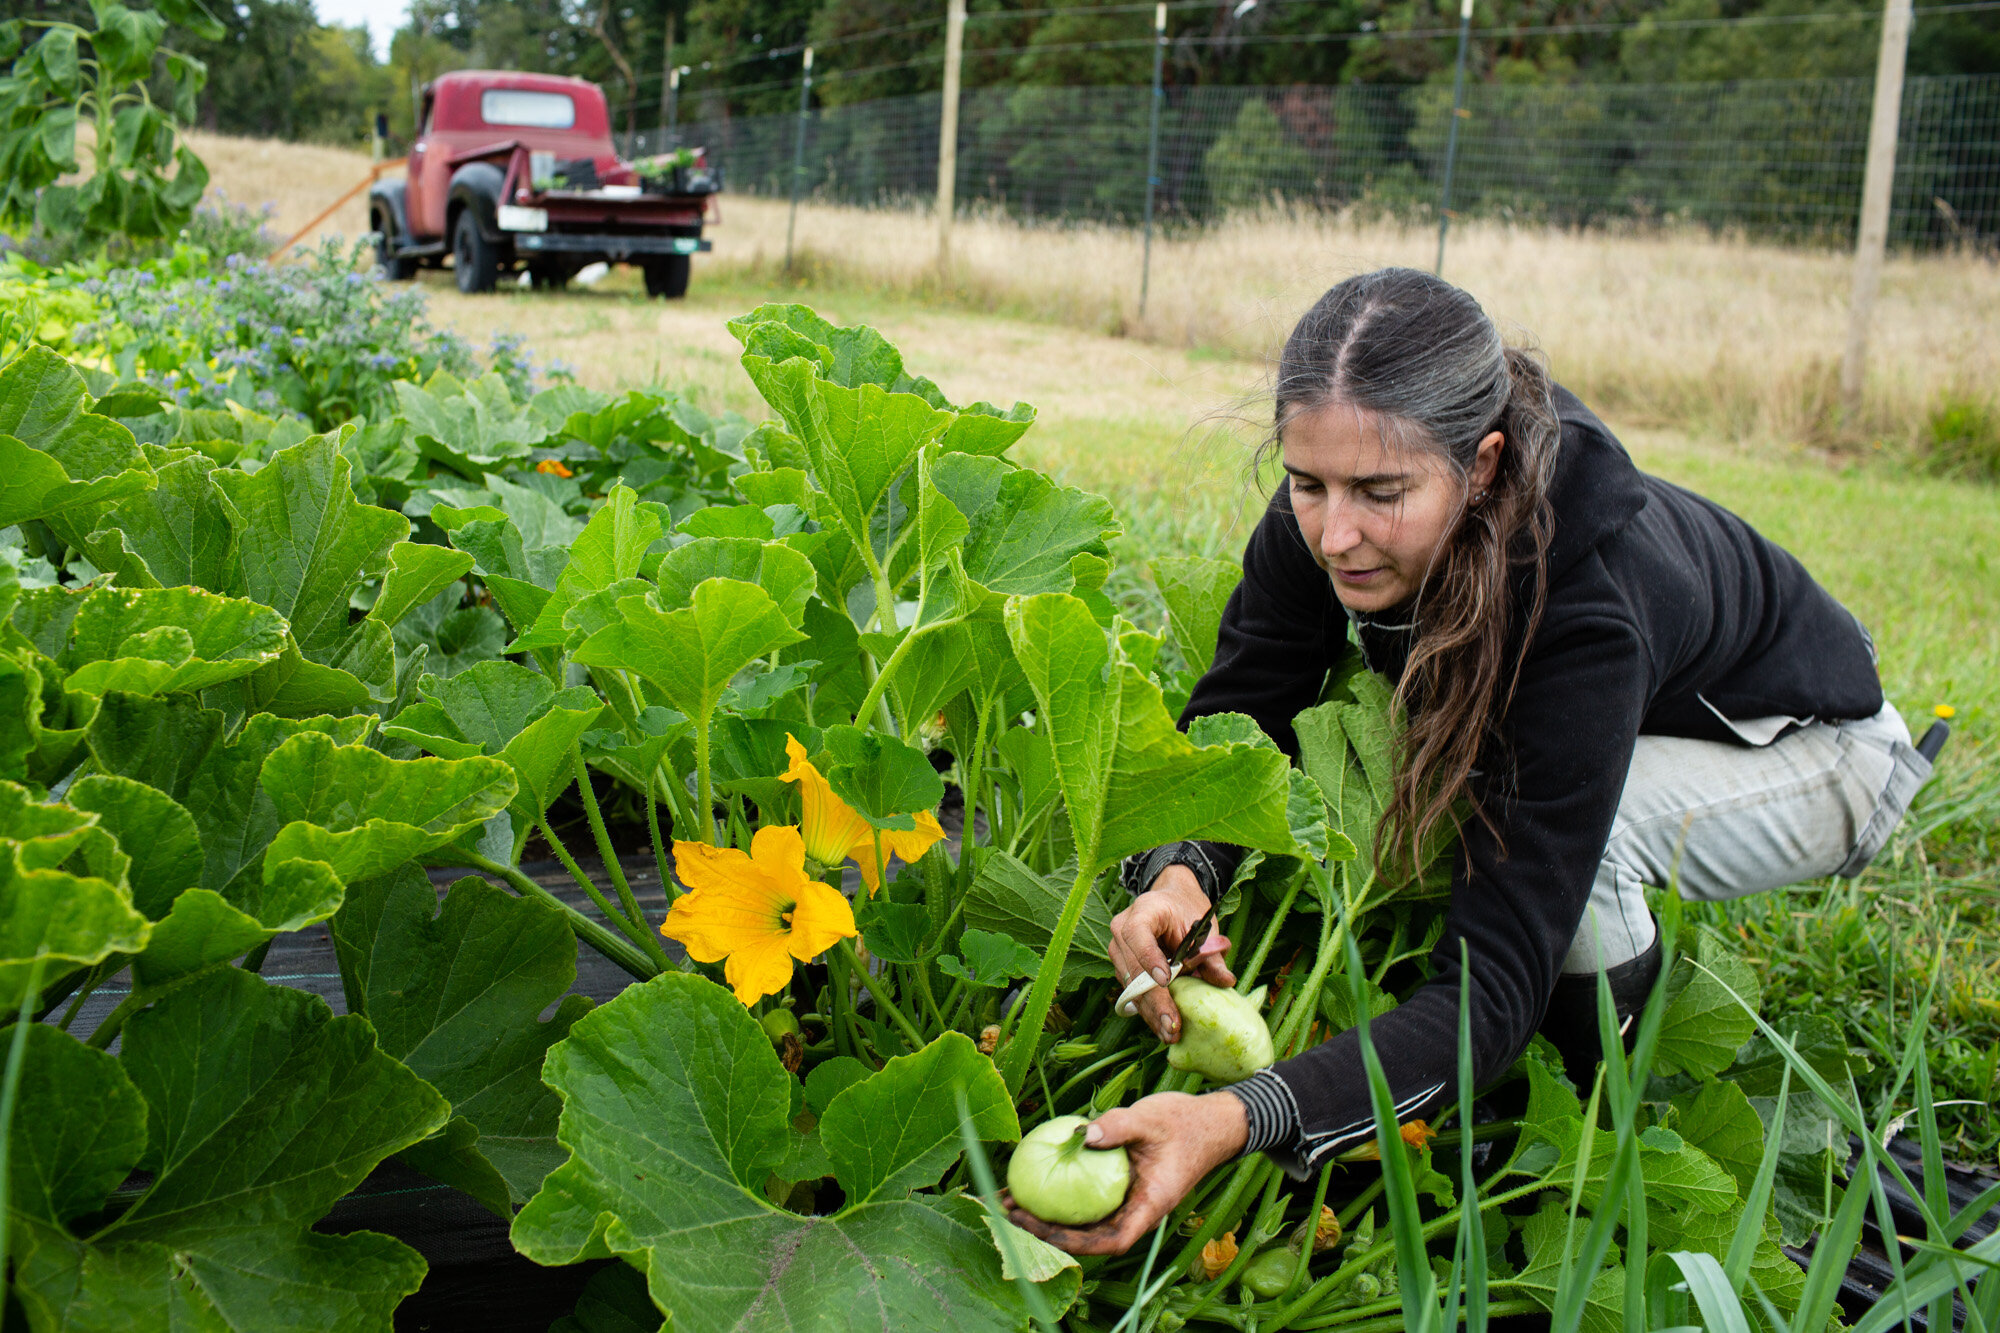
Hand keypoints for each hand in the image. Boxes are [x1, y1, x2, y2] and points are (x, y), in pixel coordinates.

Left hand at [1004, 1092, 1247, 1254]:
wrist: (1210, 1122)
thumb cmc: (1185, 1122)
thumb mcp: (1152, 1119)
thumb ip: (1119, 1126)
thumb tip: (1082, 1134)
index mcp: (1151, 1204)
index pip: (1113, 1239)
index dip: (1078, 1244)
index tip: (1044, 1231)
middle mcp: (1137, 1209)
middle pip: (1091, 1235)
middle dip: (1049, 1231)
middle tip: (1010, 1210)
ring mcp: (1128, 1199)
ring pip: (1086, 1219)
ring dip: (1049, 1215)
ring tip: (1010, 1199)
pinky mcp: (1120, 1185)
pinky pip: (1088, 1196)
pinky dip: (1061, 1192)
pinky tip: (1034, 1176)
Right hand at [1108, 865, 1234, 1043]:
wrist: (1170, 901)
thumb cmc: (1186, 909)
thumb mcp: (1203, 926)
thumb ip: (1212, 954)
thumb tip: (1225, 981)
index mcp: (1144, 911)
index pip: (1137, 934)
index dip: (1149, 958)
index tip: (1166, 980)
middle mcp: (1122, 929)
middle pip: (1134, 969)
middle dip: (1154, 1000)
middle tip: (1172, 1024)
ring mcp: (1118, 950)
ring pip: (1131, 987)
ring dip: (1151, 1012)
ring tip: (1170, 1033)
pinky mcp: (1122, 968)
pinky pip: (1132, 992)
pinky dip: (1148, 1011)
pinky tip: (1163, 1027)